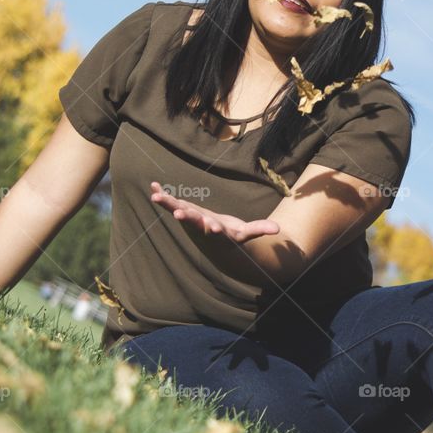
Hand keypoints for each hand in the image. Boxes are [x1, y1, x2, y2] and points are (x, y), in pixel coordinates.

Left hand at [149, 182, 280, 242]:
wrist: (214, 245)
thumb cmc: (232, 236)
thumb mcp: (246, 233)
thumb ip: (259, 229)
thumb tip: (278, 230)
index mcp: (217, 233)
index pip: (216, 232)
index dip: (214, 229)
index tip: (214, 228)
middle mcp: (201, 228)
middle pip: (194, 223)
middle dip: (187, 218)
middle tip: (178, 214)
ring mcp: (190, 220)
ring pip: (178, 211)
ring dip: (167, 204)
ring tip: (155, 197)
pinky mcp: (183, 212)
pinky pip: (171, 203)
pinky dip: (163, 196)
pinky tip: (154, 187)